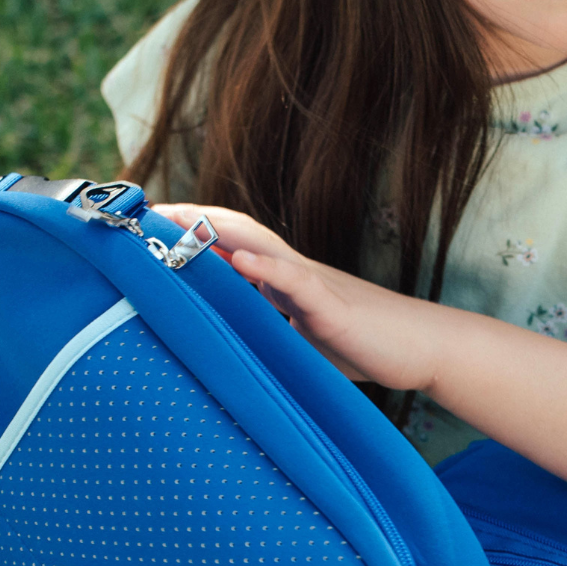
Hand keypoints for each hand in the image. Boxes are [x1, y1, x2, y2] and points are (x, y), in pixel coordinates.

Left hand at [154, 204, 439, 392]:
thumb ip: (270, 336)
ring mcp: (314, 285)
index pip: (230, 246)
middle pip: (235, 232)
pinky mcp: (335, 308)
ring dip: (216, 232)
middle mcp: (294, 273)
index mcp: (284, 282)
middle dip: (190, 221)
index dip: (191, 234)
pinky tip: (237, 262)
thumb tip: (228, 351)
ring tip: (175, 224)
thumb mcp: (303, 343)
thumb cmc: (364, 347)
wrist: (421, 349)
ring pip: (259, 246)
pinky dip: (266, 270)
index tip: (148, 230)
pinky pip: (297, 282)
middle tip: (145, 214)